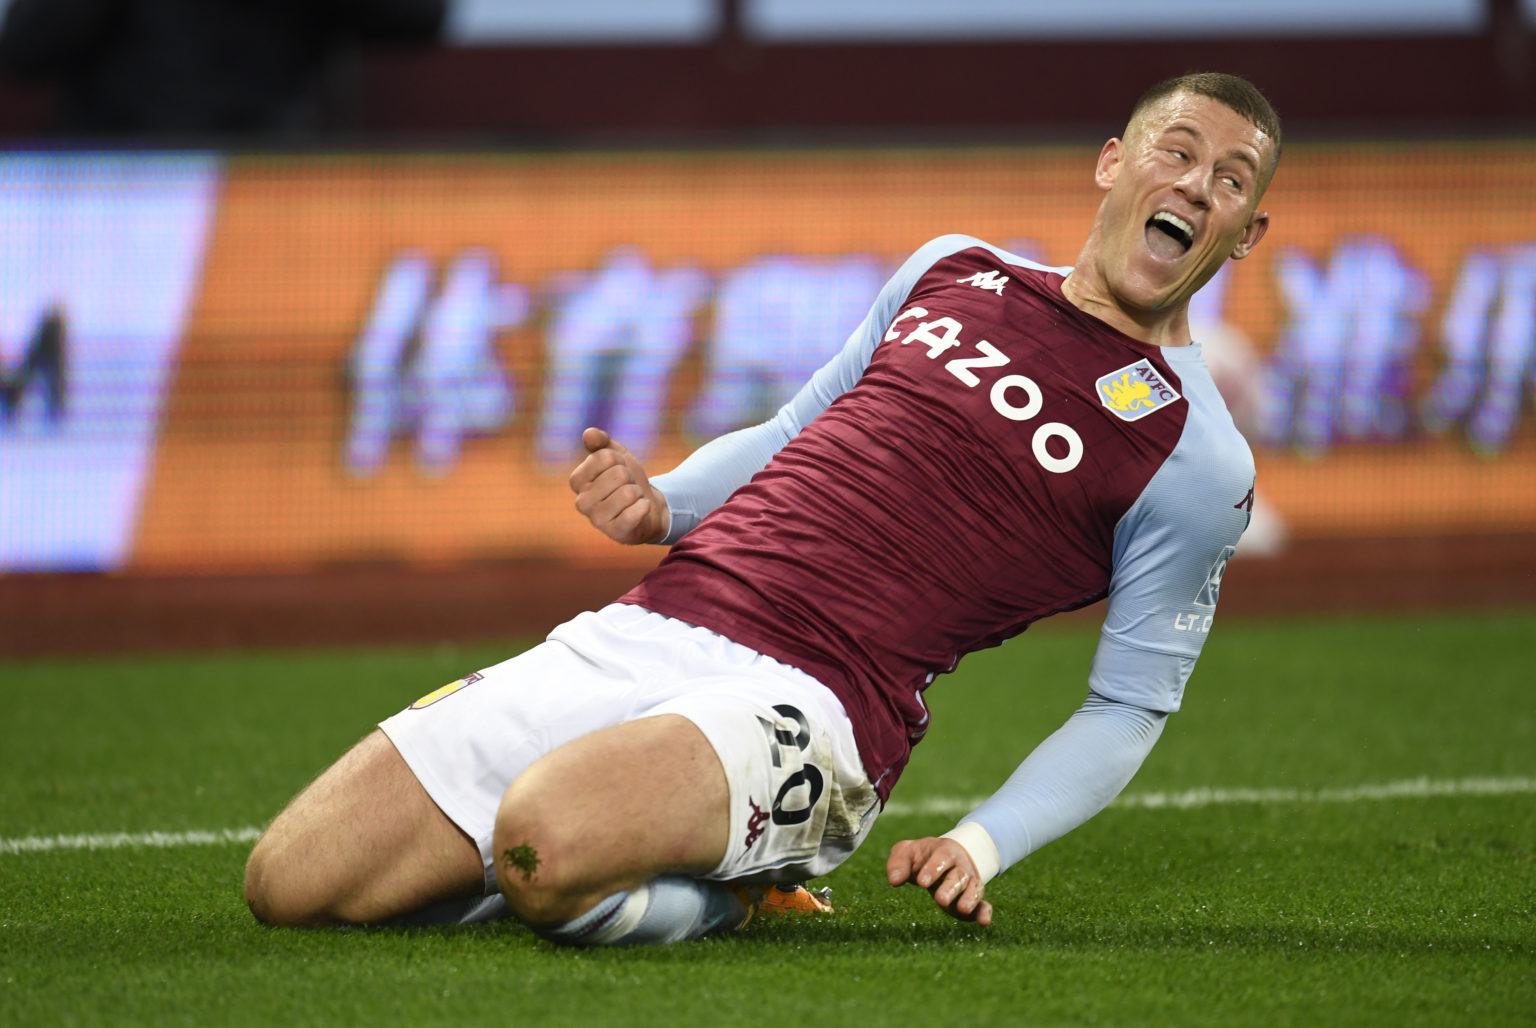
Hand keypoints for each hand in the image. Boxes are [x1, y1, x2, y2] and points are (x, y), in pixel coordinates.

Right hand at [569, 427, 668, 544]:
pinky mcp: (616, 532)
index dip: (619, 460)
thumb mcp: (617, 456)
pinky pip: (634, 513)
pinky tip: (640, 509)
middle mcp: (582, 502)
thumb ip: (602, 442)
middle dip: (631, 478)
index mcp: (577, 481)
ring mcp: (597, 520)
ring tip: (633, 499)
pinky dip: (644, 506)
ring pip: (628, 493)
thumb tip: (589, 433)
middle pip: (619, 474)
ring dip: (638, 493)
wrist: (649, 508)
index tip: (619, 469)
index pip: (604, 457)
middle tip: (628, 487)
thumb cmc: (628, 480)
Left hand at [886, 837, 992, 925]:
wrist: (943, 857)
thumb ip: (898, 863)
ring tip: (963, 909)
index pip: (941, 858)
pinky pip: (982, 905)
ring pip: (972, 889)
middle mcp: (960, 867)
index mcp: (944, 851)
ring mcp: (969, 883)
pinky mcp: (973, 900)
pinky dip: (984, 912)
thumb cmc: (921, 856)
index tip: (921, 882)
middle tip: (940, 900)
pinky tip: (984, 922)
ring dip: (969, 899)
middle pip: (958, 876)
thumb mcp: (907, 852)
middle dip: (950, 888)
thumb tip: (894, 880)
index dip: (933, 869)